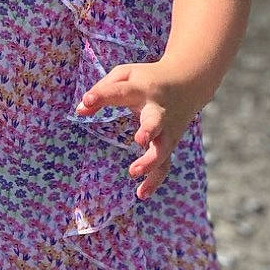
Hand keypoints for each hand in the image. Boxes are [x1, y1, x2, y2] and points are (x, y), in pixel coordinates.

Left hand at [75, 63, 196, 199]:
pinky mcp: (170, 143)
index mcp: (142, 89)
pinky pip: (165, 164)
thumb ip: (102, 90)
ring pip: (164, 148)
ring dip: (151, 162)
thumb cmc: (146, 80)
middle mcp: (158, 111)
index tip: (87, 101)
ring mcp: (167, 129)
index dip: (103, 96)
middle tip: (140, 140)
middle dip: (149, 130)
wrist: (188, 83)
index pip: (120, 92)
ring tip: (134, 172)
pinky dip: (155, 180)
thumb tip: (80, 110)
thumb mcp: (124, 75)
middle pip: (156, 122)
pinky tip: (141, 194)